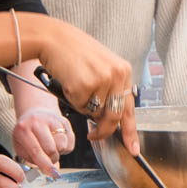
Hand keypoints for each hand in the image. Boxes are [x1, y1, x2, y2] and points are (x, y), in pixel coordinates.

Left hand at [11, 107, 75, 177]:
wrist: (34, 113)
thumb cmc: (26, 134)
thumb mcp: (21, 146)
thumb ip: (33, 160)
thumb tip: (50, 173)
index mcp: (22, 129)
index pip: (36, 151)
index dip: (45, 165)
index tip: (51, 174)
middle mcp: (37, 121)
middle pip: (51, 148)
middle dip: (52, 159)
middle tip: (49, 159)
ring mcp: (52, 119)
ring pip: (63, 144)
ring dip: (59, 152)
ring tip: (51, 148)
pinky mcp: (64, 120)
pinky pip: (70, 140)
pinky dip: (66, 146)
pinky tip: (57, 142)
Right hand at [34, 18, 138, 154]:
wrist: (53, 38)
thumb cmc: (73, 52)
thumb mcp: (101, 67)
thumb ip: (109, 89)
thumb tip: (108, 117)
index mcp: (123, 70)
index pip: (130, 107)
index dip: (131, 131)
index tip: (133, 148)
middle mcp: (116, 75)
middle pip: (114, 117)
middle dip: (103, 131)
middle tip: (93, 136)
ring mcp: (101, 80)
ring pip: (94, 113)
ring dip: (83, 106)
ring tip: (76, 85)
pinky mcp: (84, 85)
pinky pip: (78, 106)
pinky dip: (71, 99)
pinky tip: (69, 82)